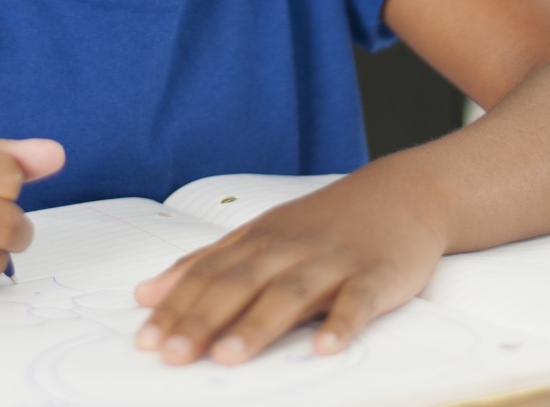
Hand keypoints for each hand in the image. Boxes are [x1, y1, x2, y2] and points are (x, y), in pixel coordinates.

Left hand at [134, 166, 445, 365]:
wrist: (403, 193)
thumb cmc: (326, 223)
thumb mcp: (262, 234)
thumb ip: (207, 263)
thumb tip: (147, 293)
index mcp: (260, 240)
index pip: (209, 274)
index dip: (176, 306)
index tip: (146, 340)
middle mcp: (292, 248)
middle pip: (241, 283)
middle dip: (204, 319)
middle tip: (174, 354)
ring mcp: (335, 261)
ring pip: (292, 293)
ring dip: (259, 324)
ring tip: (230, 356)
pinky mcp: (378, 275)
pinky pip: (359, 301)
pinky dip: (343, 324)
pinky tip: (325, 348)